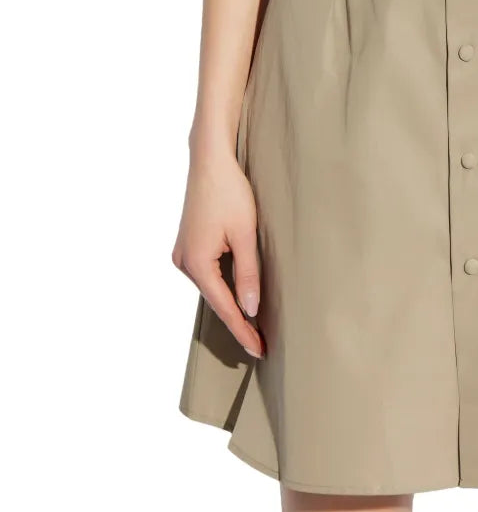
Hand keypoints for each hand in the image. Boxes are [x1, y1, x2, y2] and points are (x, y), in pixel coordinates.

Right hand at [171, 146, 263, 358]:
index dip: (243, 330)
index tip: (258, 350)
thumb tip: (250, 310)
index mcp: (196, 263)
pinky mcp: (188, 245)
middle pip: (215, 300)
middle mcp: (183, 262)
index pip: (224, 307)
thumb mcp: (245, 234)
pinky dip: (223, 286)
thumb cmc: (229, 192)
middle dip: (237, 321)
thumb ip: (248, 274)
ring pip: (211, 287)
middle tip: (260, 345)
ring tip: (253, 326)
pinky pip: (207, 274)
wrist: (210, 160)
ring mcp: (183, 254)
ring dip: (230, 304)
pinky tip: (237, 296)